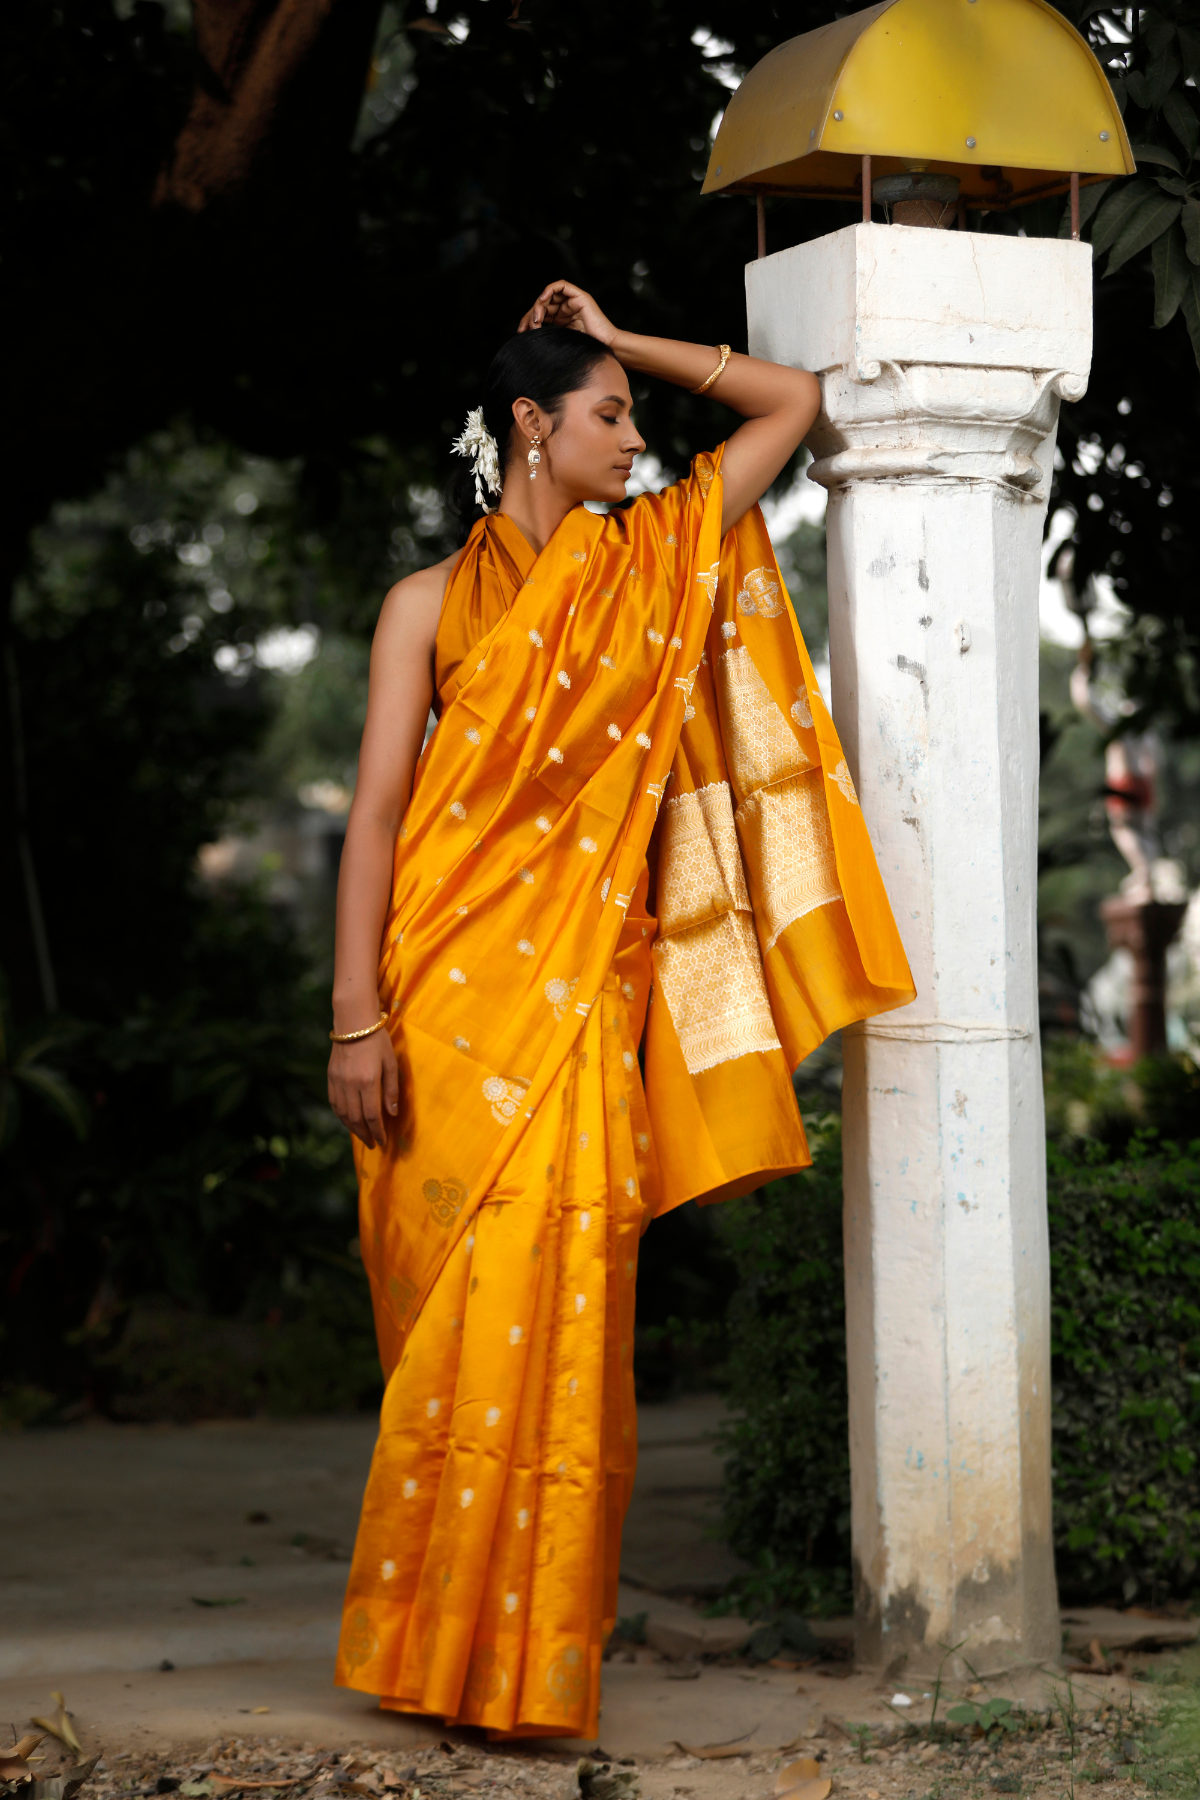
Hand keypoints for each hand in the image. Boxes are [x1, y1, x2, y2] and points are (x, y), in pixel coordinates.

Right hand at [328, 1027, 399, 1148]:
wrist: (353, 1022)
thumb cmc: (378, 1040)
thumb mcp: (391, 1063)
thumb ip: (391, 1089)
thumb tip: (392, 1113)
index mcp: (368, 1081)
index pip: (372, 1115)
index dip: (377, 1131)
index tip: (382, 1141)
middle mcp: (350, 1084)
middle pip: (356, 1119)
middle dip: (365, 1134)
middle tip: (372, 1144)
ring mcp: (338, 1081)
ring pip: (343, 1114)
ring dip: (352, 1128)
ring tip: (362, 1136)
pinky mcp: (330, 1077)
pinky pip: (334, 1103)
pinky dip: (341, 1116)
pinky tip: (348, 1121)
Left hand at [517, 279, 616, 345]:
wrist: (606, 348)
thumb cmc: (587, 349)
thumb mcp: (560, 341)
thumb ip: (547, 335)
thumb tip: (528, 336)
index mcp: (561, 319)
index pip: (540, 314)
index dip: (528, 321)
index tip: (521, 332)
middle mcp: (565, 308)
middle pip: (542, 304)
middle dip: (531, 314)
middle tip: (526, 327)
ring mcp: (572, 301)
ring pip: (549, 295)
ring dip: (539, 305)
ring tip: (536, 319)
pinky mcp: (579, 296)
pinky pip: (561, 285)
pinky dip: (549, 289)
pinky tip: (542, 300)